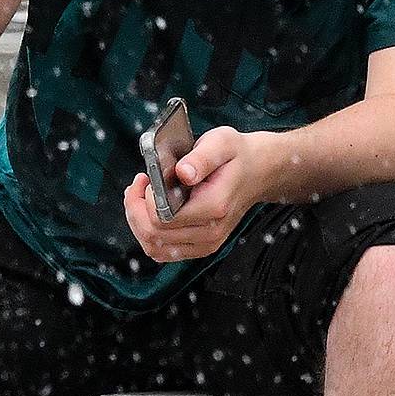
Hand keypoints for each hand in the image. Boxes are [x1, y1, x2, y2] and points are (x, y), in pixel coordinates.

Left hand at [123, 125, 263, 263]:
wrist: (258, 171)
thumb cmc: (237, 155)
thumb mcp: (222, 143)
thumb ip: (201, 158)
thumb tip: (182, 173)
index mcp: (214, 206)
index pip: (162, 218)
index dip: (145, 199)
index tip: (148, 177)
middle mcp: (211, 232)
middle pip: (153, 234)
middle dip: (136, 208)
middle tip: (139, 183)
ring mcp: (206, 243)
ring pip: (154, 247)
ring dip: (139, 223)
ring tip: (141, 197)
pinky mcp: (200, 247)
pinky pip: (163, 252)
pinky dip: (149, 234)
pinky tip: (150, 212)